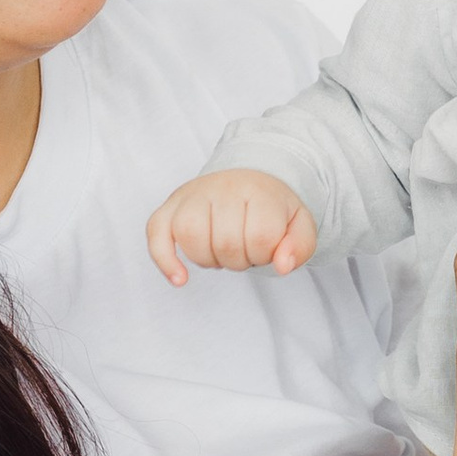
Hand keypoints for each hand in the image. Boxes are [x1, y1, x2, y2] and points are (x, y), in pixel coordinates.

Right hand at [148, 168, 319, 284]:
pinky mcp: (170, 206)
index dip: (265, 255)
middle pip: (226, 242)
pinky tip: (180, 279)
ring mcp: (193, 195)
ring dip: (209, 259)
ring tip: (221, 252)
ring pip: (191, 236)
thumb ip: (300, 246)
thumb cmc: (272, 208)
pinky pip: (156, 232)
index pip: (260, 238)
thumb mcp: (300, 225)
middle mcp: (223, 187)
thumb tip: (282, 265)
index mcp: (258, 191)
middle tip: (245, 249)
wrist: (250, 176)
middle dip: (239, 260)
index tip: (267, 247)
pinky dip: (165, 260)